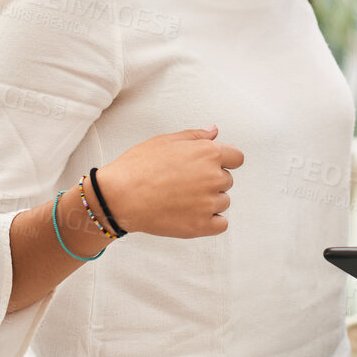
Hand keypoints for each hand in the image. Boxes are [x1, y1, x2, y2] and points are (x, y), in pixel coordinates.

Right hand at [96, 126, 243, 238]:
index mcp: (208, 154)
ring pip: (223, 201)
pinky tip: (192, 215)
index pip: (237, 158)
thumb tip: (214, 131)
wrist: (119, 196)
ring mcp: (208, 203)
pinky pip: (221, 224)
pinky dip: (211, 221)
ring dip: (209, 201)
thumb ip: (195, 136)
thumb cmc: (138, 166)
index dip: (224, 161)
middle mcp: (213, 177)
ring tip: (182, 199)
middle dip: (211, 181)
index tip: (210, 166)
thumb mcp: (166, 141)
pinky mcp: (200, 225)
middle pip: (226, 180)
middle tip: (184, 183)